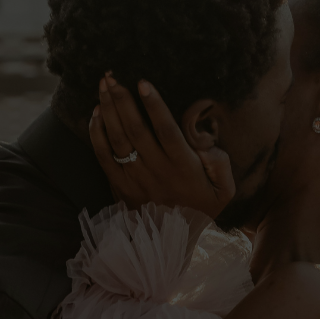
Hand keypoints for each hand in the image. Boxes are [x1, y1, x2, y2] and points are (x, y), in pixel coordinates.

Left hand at [89, 74, 235, 219]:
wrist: (174, 242)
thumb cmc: (201, 208)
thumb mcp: (224, 188)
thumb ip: (220, 161)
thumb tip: (203, 141)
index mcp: (182, 165)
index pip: (166, 129)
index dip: (154, 105)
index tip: (143, 82)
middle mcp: (156, 170)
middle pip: (136, 128)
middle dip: (122, 99)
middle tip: (112, 75)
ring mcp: (135, 178)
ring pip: (118, 138)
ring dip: (108, 110)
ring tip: (103, 86)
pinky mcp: (119, 186)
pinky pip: (103, 157)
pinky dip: (97, 134)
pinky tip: (95, 114)